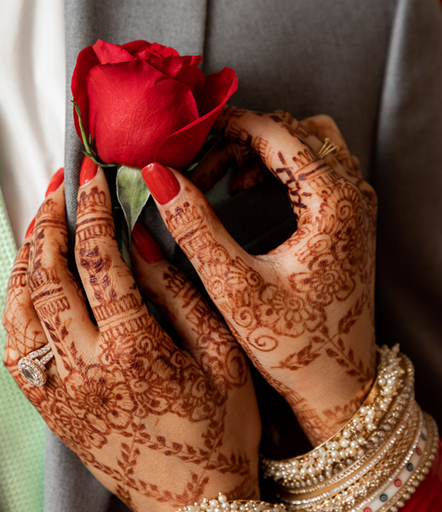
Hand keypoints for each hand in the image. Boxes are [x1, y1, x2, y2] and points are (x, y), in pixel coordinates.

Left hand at [3, 165, 259, 511]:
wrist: (196, 507)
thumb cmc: (222, 434)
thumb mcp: (222, 355)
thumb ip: (180, 292)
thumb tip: (142, 240)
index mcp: (134, 351)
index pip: (99, 260)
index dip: (93, 209)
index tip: (93, 178)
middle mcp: (86, 370)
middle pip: (46, 276)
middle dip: (49, 222)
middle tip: (58, 190)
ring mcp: (61, 393)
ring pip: (20, 310)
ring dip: (26, 260)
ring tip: (41, 229)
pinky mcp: (53, 411)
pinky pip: (17, 348)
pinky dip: (16, 308)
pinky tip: (30, 287)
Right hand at [141, 108, 376, 445]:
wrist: (337, 385)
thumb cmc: (294, 346)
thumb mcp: (234, 286)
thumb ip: (194, 226)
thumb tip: (157, 178)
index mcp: (332, 202)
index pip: (274, 131)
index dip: (223, 127)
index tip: (184, 140)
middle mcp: (352, 195)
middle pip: (291, 131)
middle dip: (239, 139)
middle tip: (197, 168)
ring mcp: (355, 207)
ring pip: (305, 144)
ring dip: (260, 151)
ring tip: (219, 180)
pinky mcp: (348, 221)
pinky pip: (314, 168)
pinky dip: (277, 168)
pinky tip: (244, 192)